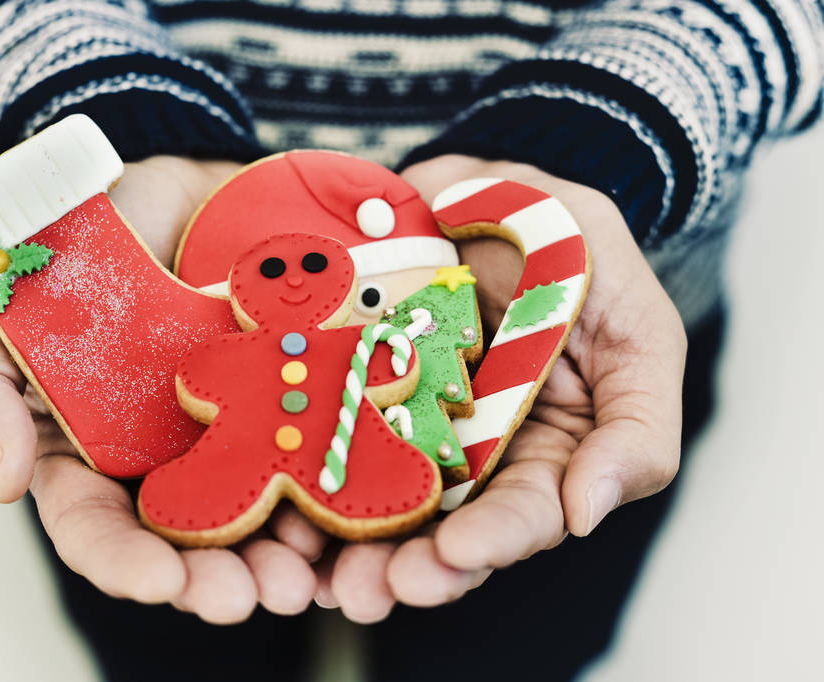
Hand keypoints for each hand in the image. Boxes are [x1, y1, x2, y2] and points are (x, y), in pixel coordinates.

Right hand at [0, 156, 325, 622]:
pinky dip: (334, 476)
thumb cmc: (56, 255)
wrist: (141, 181)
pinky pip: (314, 436)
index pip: (99, 531)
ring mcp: (229, 425)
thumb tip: (3, 484)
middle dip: (220, 576)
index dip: (126, 563)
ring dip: (286, 550)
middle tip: (255, 595)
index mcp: (87, 459)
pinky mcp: (284, 387)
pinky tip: (357, 502)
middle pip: (189, 541)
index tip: (162, 581)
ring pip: (261, 506)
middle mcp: (161, 459)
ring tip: (310, 574)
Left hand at [317, 155, 686, 620]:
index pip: (520, 516)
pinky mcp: (345, 385)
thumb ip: (637, 428)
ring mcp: (400, 423)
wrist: (494, 193)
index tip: (456, 553)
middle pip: (436, 530)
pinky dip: (292, 474)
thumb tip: (587, 514)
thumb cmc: (581, 260)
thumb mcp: (638, 333)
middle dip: (404, 567)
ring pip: (370, 500)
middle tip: (368, 590)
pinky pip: (316, 434)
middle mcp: (466, 456)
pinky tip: (273, 507)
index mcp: (540, 457)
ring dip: (339, 545)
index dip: (492, 540)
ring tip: (311, 573)